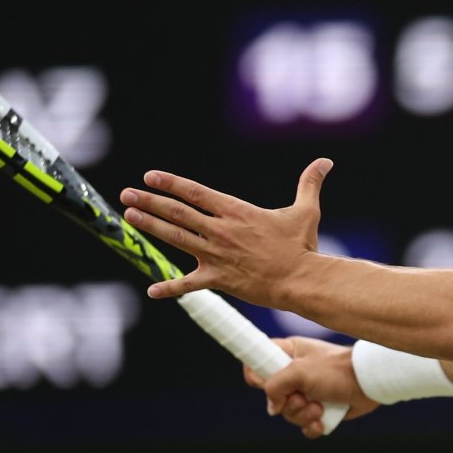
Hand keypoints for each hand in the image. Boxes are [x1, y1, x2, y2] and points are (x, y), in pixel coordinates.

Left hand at [120, 158, 332, 304]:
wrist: (301, 280)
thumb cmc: (302, 246)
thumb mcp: (306, 211)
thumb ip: (309, 184)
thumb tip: (326, 162)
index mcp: (237, 211)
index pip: (196, 193)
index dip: (171, 183)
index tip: (150, 177)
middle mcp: (221, 230)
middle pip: (178, 213)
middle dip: (150, 202)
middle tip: (127, 195)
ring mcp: (217, 255)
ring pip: (176, 239)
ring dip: (151, 227)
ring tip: (130, 217)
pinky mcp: (219, 279)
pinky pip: (189, 285)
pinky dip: (170, 288)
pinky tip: (151, 290)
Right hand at [245, 337, 379, 437]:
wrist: (368, 383)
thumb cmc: (336, 370)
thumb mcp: (299, 371)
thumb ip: (275, 386)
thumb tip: (273, 407)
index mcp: (289, 354)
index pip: (258, 362)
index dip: (257, 376)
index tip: (266, 384)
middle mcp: (296, 373)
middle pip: (272, 396)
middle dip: (288, 404)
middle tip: (304, 398)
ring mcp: (308, 392)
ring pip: (289, 413)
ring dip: (302, 415)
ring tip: (318, 408)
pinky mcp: (320, 408)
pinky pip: (305, 425)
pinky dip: (312, 427)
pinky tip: (322, 422)